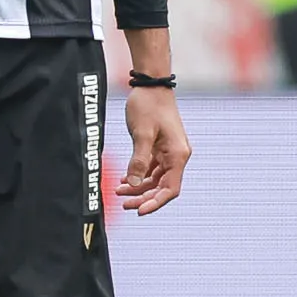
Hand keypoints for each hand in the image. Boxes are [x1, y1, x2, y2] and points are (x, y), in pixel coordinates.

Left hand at [118, 84, 191, 214]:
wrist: (151, 85)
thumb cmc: (148, 106)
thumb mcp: (141, 133)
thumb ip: (138, 160)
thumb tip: (132, 184)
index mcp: (177, 155)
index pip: (170, 189)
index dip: (155, 203)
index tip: (139, 211)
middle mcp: (177, 156)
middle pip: (163, 187)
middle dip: (143, 198)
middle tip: (124, 204)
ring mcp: (170, 152)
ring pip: (156, 180)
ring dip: (139, 188)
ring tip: (118, 191)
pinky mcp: (161, 148)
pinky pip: (152, 169)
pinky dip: (139, 176)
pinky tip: (124, 179)